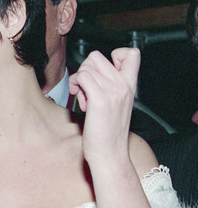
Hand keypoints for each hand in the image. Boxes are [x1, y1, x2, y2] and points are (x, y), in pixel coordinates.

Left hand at [69, 48, 140, 162]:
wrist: (110, 154)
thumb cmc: (107, 131)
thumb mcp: (116, 103)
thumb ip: (109, 85)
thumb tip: (89, 71)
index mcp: (130, 85)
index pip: (131, 53)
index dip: (111, 55)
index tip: (102, 72)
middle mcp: (124, 85)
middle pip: (96, 56)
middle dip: (85, 70)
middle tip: (86, 89)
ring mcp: (113, 92)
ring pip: (86, 67)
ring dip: (78, 81)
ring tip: (84, 98)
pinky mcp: (100, 100)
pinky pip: (82, 78)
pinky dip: (76, 86)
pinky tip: (80, 101)